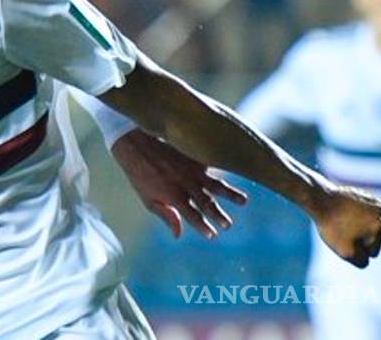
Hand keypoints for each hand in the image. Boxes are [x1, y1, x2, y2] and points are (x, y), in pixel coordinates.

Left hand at [111, 128, 248, 238]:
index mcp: (173, 196)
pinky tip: (240, 175)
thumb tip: (178, 235)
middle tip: (228, 225)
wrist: (135, 144)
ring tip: (244, 201)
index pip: (191, 216)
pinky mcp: (194, 157)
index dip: (202, 226)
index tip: (212, 235)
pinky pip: (213, 166)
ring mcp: (192, 170)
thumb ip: (166, 215)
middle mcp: (185, 184)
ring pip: (216, 184)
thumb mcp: (148, 199)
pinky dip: (226, 172)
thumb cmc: (140, 175)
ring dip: (231, 194)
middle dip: (218, 215)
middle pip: (206, 203)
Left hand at [312, 184, 380, 267]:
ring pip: (365, 226)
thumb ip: (362, 261)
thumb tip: (368, 258)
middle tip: (341, 228)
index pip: (372, 252)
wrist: (317, 198)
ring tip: (340, 220)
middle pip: (370, 238)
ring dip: (354, 226)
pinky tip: (340, 211)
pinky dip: (351, 215)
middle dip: (357, 237)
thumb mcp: (346, 252)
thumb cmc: (331, 226)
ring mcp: (373, 202)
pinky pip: (359, 214)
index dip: (355, 249)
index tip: (344, 237)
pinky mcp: (363, 195)